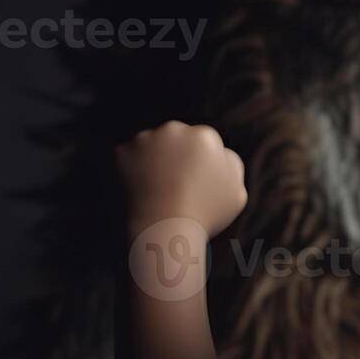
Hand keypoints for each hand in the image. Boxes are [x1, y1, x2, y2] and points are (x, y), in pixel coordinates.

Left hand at [116, 121, 247, 238]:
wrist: (164, 229)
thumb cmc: (205, 215)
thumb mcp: (237, 193)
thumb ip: (231, 166)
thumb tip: (222, 155)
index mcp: (205, 136)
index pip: (203, 142)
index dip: (200, 163)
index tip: (196, 182)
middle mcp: (174, 129)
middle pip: (177, 138)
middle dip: (176, 156)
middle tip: (177, 185)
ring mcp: (145, 139)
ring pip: (152, 145)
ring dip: (154, 160)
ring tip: (160, 189)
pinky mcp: (122, 151)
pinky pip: (129, 157)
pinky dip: (132, 170)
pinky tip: (143, 190)